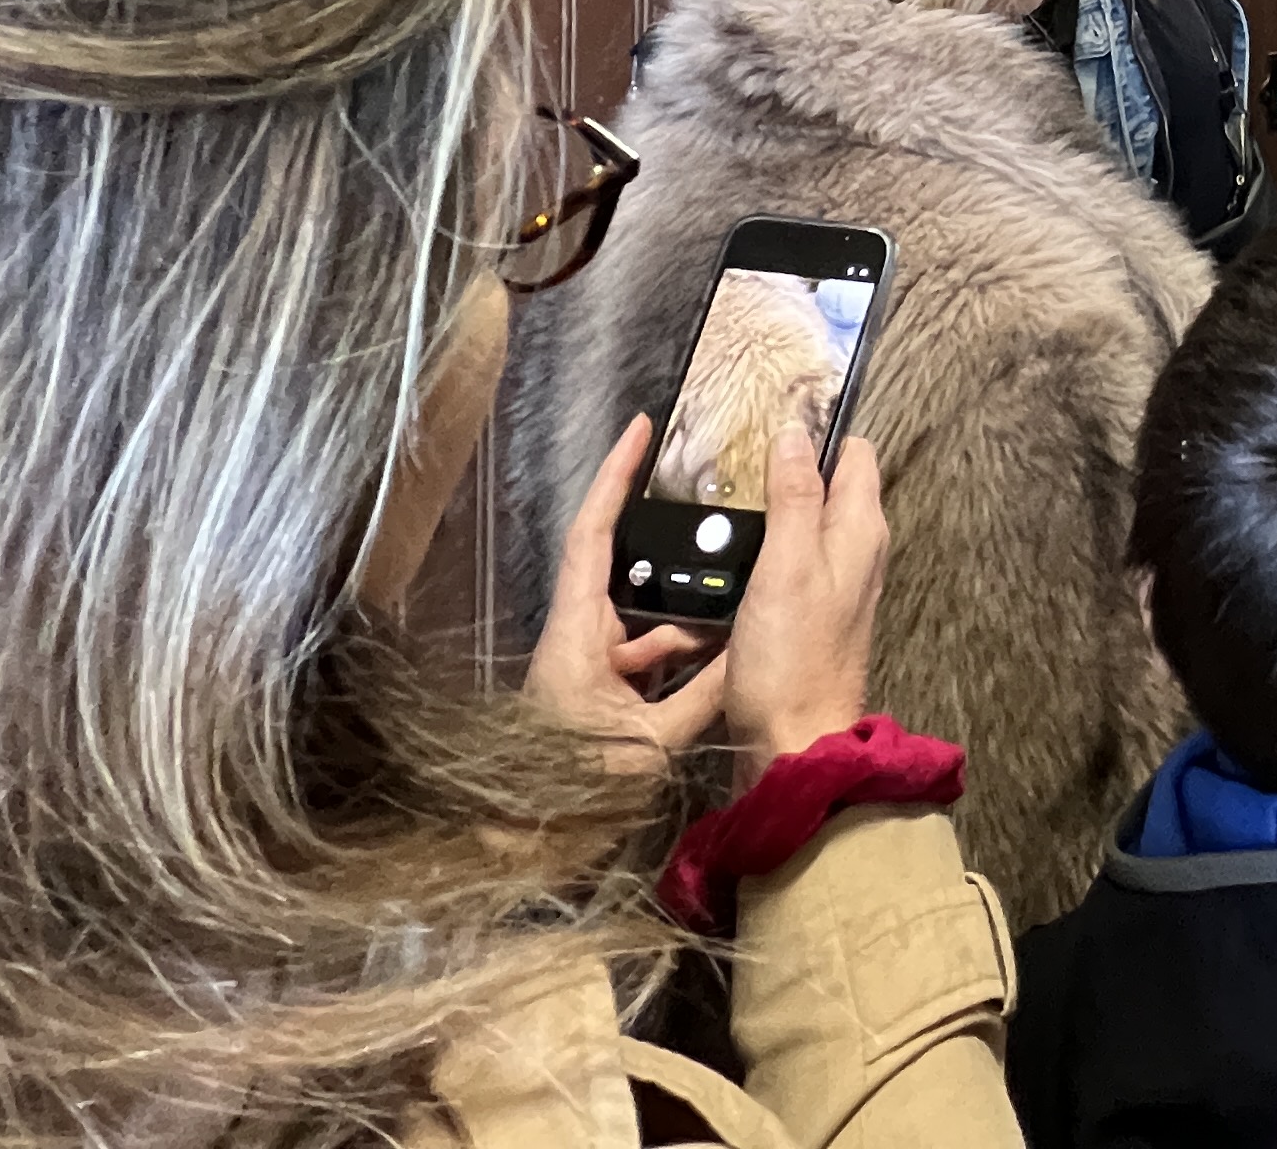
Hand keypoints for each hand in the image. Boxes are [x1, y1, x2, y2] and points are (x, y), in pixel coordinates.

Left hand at [526, 415, 729, 771]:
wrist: (525, 846)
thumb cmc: (571, 792)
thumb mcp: (649, 743)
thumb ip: (703, 695)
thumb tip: (752, 656)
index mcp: (576, 637)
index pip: (593, 536)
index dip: (615, 478)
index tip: (640, 430)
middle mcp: (577, 639)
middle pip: (629, 573)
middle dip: (676, 555)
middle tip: (718, 517)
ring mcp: (585, 666)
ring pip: (646, 622)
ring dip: (688, 626)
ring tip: (740, 621)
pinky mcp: (596, 692)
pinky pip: (645, 657)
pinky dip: (680, 659)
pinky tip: (719, 669)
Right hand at [726, 424, 893, 767]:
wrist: (791, 743)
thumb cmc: (792, 658)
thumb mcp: (787, 565)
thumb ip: (794, 497)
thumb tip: (795, 433)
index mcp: (860, 530)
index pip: (853, 453)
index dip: (818, 430)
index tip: (770, 416)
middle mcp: (856, 552)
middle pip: (825, 486)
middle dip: (784, 468)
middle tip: (731, 458)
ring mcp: (833, 585)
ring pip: (801, 525)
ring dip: (766, 513)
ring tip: (718, 501)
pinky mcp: (807, 615)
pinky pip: (784, 564)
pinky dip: (758, 553)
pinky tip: (723, 556)